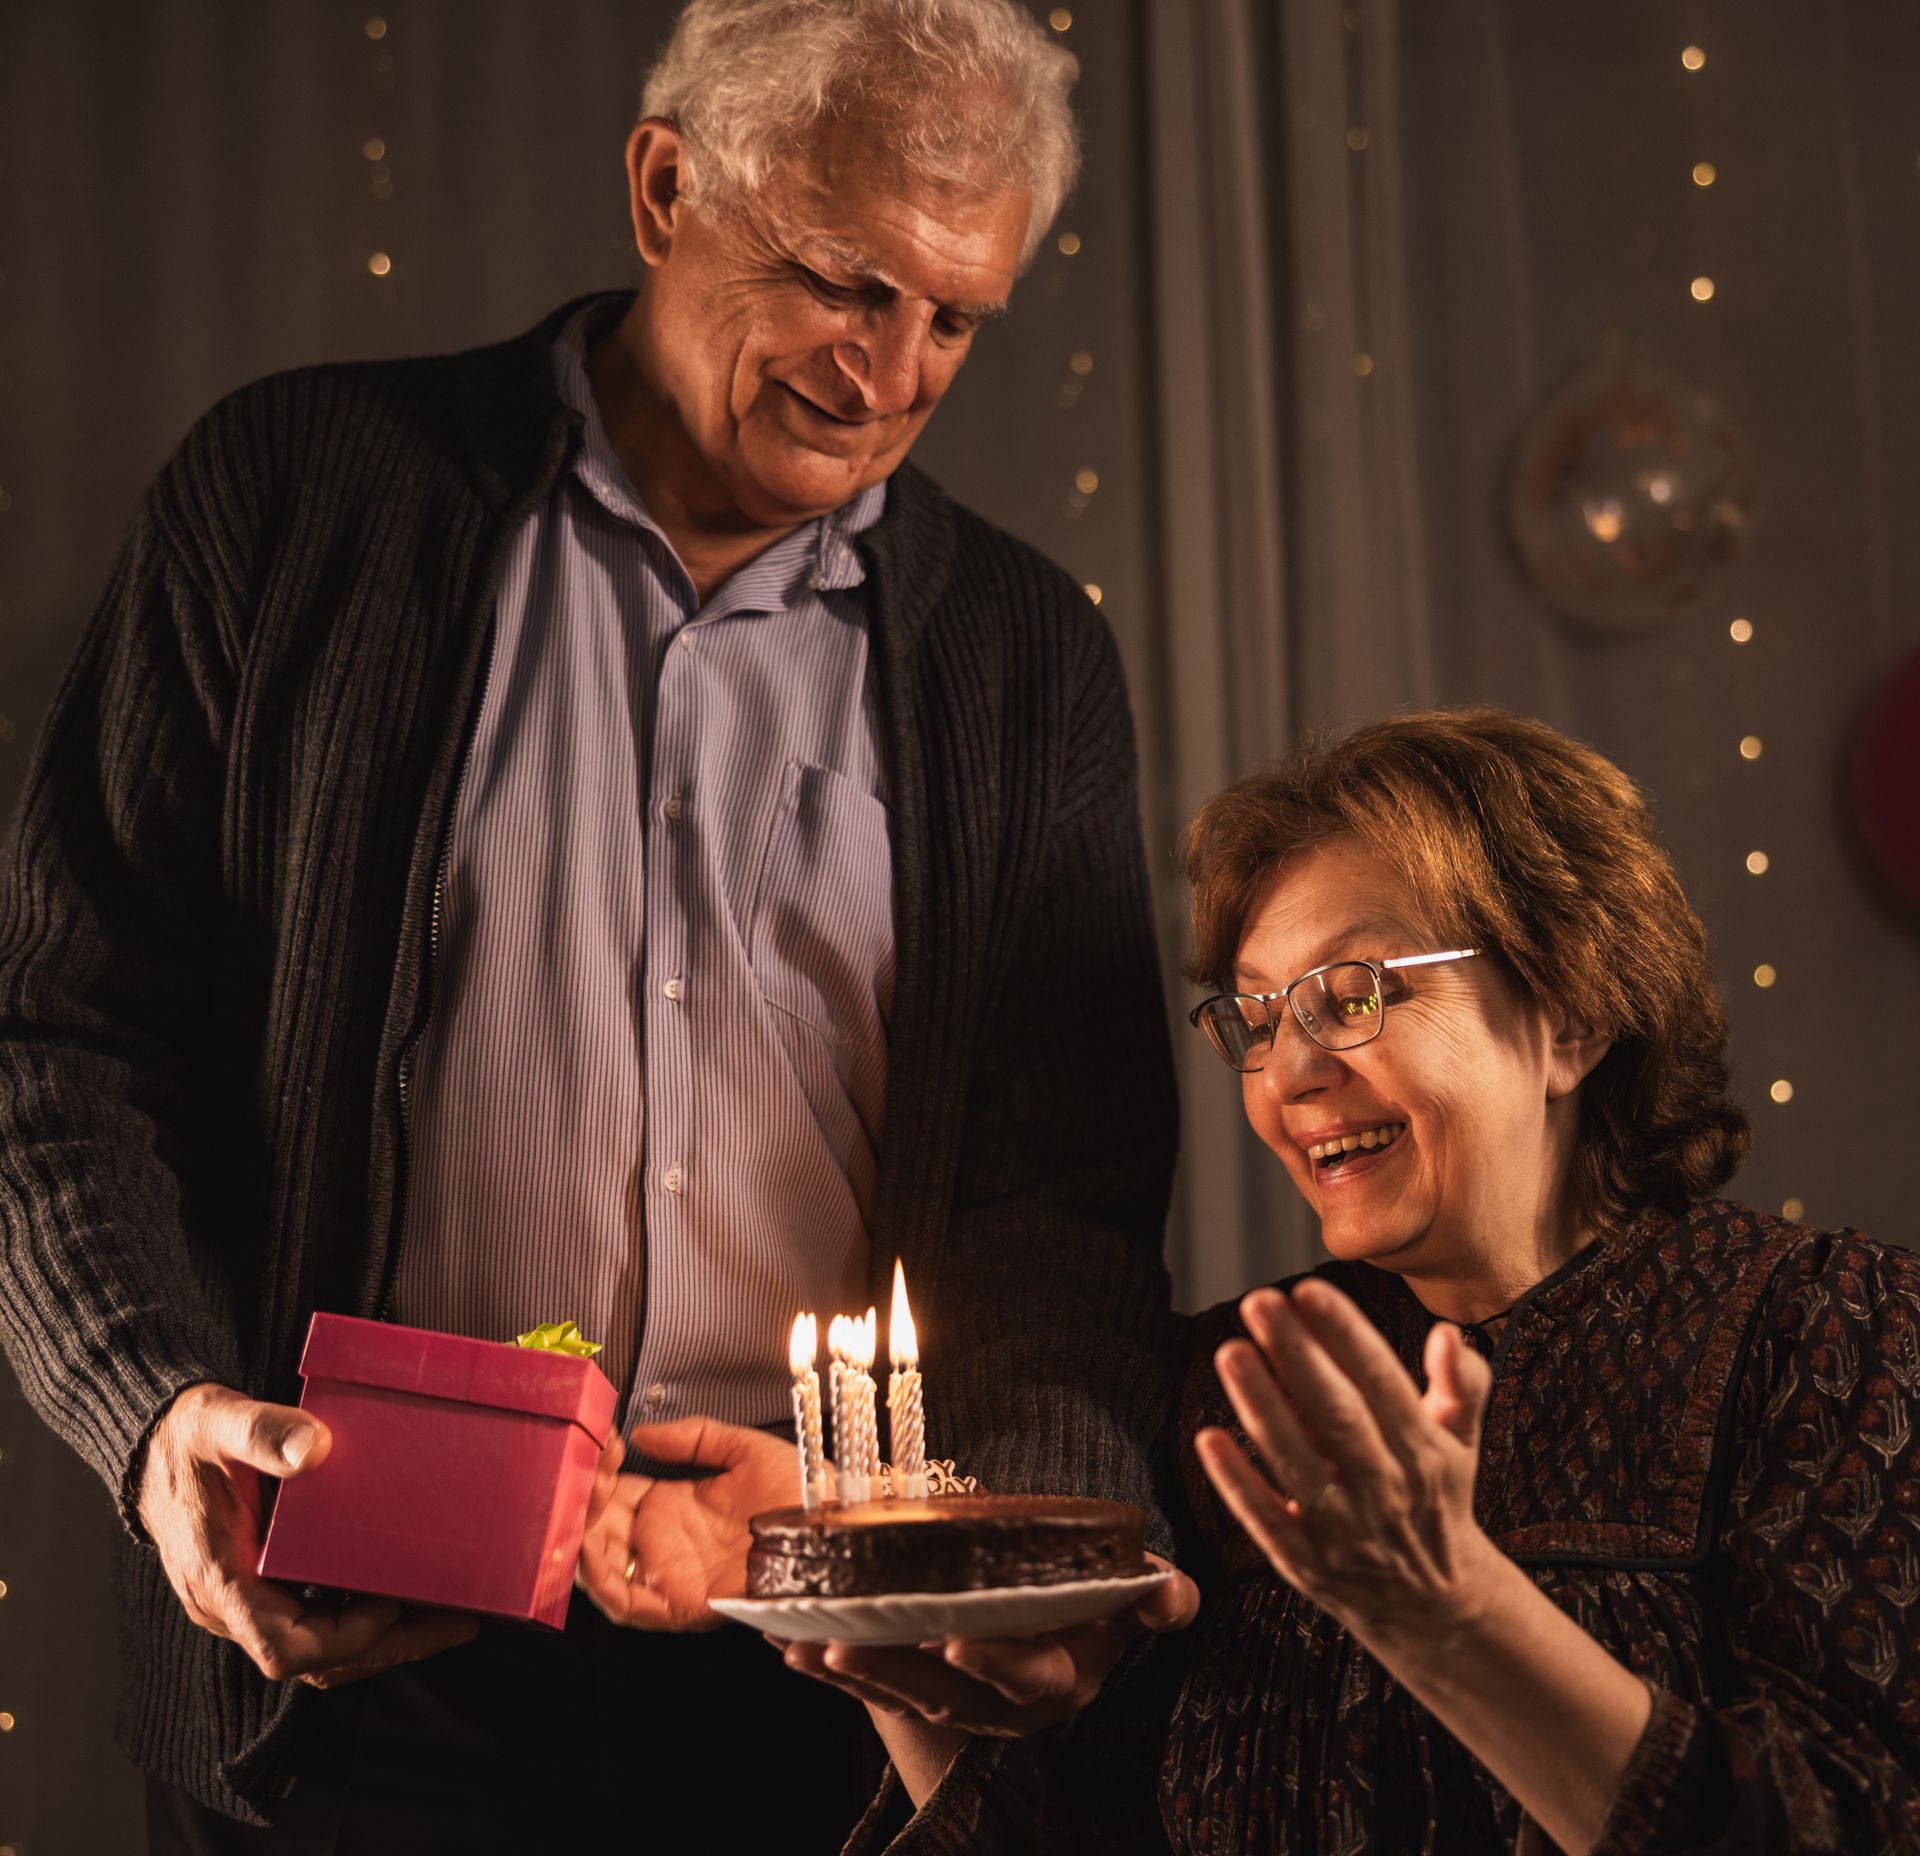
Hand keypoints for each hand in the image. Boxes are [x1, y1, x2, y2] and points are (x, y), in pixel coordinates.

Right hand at [137, 1381, 480, 1686]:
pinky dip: (361, 1620)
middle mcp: (232, 1605)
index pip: (283, 1646)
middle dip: (388, 1646)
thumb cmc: (188, 1437)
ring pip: (319, 1650)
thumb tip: (314, 1448)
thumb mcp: (220, 1421)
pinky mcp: (262, 1591)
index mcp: (221, 1578)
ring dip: (383, 1640)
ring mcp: (246, 1603)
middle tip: (456, 1622)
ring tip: (449, 1617)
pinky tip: (406, 1597)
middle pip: (316, 1659)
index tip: (391, 1605)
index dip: (343, 1638)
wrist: (156, 1446)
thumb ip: (264, 1432)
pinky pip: (314, 1624)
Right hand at [575, 1416, 795, 1628]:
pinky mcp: (681, 1602)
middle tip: (579, 1474)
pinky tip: (592, 1548)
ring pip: (603, 1568)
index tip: (596, 1445)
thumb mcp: (743, 1449)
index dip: (598, 1473)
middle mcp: (666, 1542)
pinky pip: (628, 1604)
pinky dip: (601, 1582)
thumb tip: (644, 1433)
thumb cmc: (799, 1488)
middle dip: (581, 1504)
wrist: (831, 1525)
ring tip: (584, 1504)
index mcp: (676, 1506)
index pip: (616, 1494)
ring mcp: (671, 1573)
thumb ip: (694, 1436)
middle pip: (600, 1531)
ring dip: (582, 1538)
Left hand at [770, 1553, 1198, 1736]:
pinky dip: (827, 1671)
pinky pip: (868, 1687)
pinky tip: (787, 1646)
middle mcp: (1003, 1702)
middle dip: (893, 1673)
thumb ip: (1157, 1598)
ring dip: (851, 1674)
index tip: (954, 1639)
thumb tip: (1173, 1593)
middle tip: (846, 1644)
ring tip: (808, 1644)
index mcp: (1058, 1678)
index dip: (993, 1661)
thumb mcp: (1133, 1598)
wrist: (1064, 1613)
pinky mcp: (916, 1692)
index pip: (1026, 1675)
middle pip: (945, 1695)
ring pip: (899, 1695)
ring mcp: (957, 1702)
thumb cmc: (1098, 1599)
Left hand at [1195, 1279, 1495, 1651]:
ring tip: (1230, 1352)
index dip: (1346, 1336)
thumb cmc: (1437, 1500)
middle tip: (1259, 1301)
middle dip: (1298, 1356)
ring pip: (1298, 1466)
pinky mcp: (1307, 1565)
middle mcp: (1386, 1489)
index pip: (1383, 1384)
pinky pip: (1268, 1522)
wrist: (1436, 1608)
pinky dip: (1238, 1483)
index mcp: (1424, 1451)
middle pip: (1338, 1417)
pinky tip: (1207, 1439)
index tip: (1309, 1289)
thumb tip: (1448, 1334)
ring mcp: (1345, 1532)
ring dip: (1262, 1408)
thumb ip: (1463, 1384)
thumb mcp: (1461, 1442)